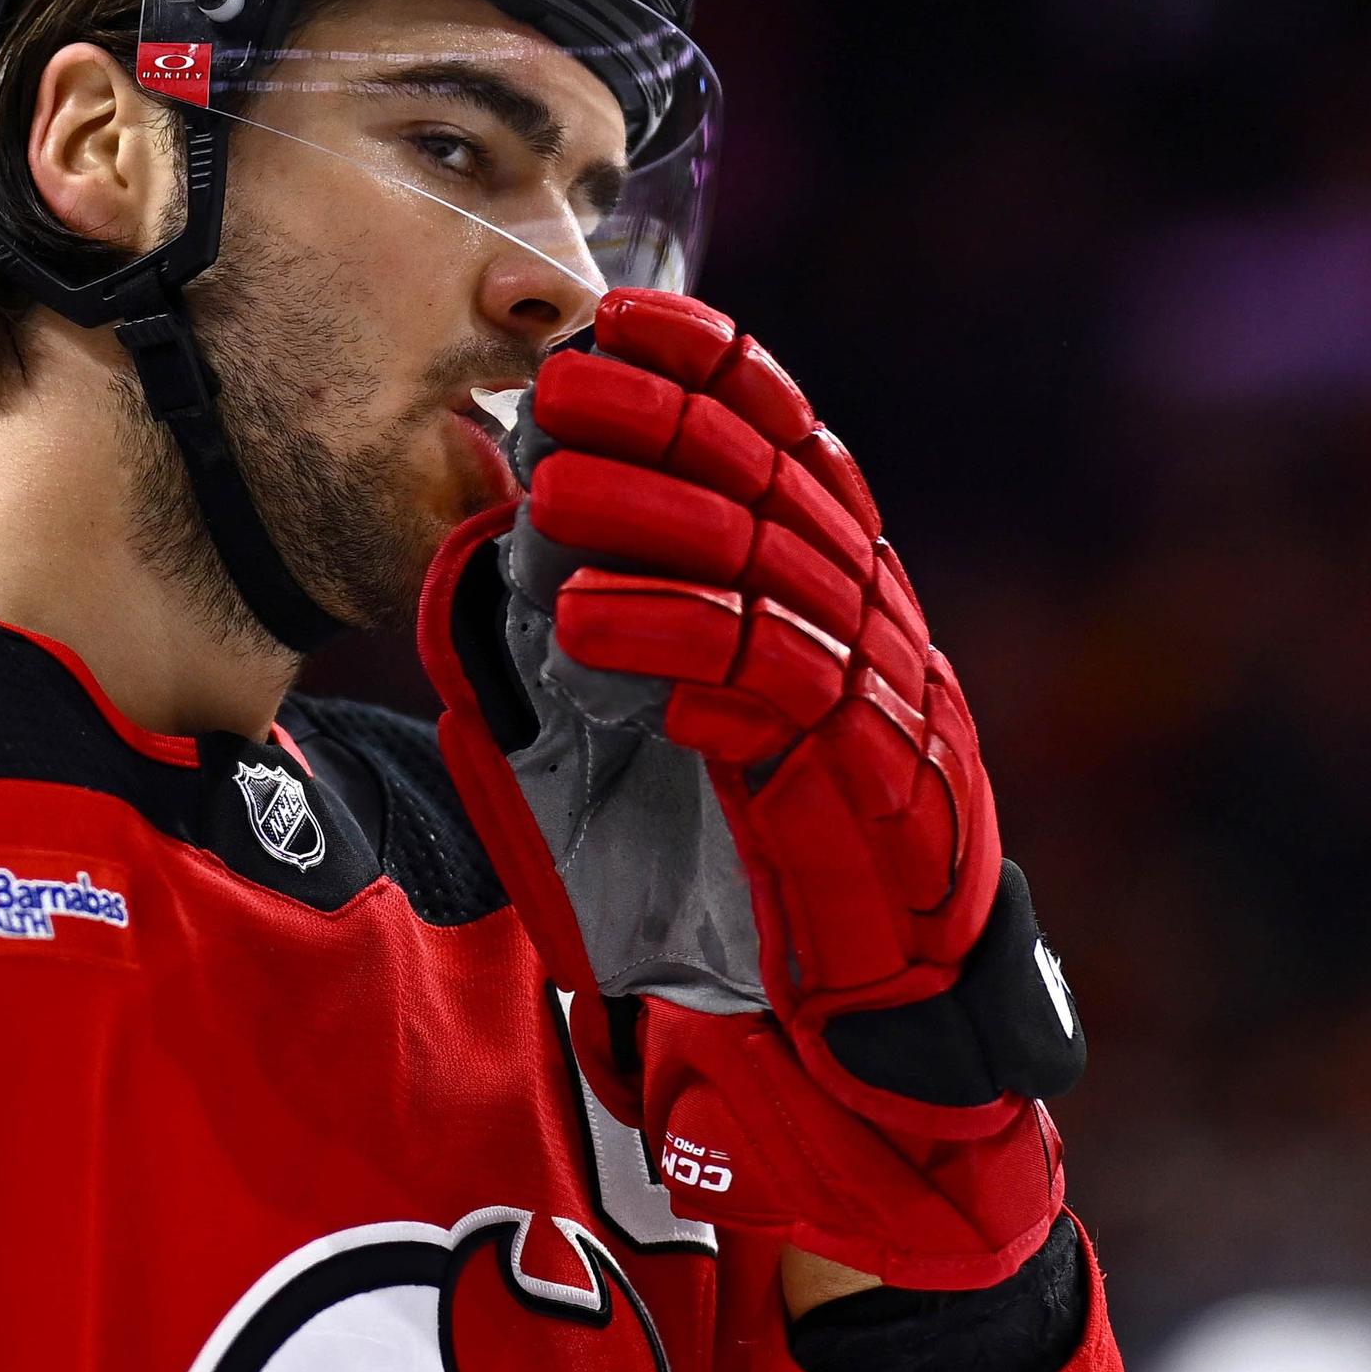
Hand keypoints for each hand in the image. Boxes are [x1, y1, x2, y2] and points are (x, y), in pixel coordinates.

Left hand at [420, 290, 1080, 1290]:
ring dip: (651, 514)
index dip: (710, 366)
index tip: (613, 315)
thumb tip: (482, 545)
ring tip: (548, 487)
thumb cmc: (730, 896)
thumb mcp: (636, 745)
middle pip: (775, 480)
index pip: (786, 438)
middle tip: (556, 382)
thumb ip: (583, 645)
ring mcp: (887, 701)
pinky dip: (675, 639)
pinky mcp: (872, 786)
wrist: (842, 1057)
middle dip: (663, 419)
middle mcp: (876, 625)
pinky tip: (585, 617)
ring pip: (772, 565)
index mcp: (834, 593)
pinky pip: (777, 681)